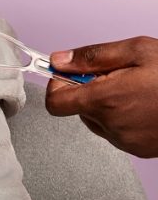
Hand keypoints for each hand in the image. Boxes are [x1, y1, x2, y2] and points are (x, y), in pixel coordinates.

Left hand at [45, 37, 157, 156]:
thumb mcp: (137, 50)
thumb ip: (92, 56)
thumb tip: (60, 60)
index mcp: (105, 100)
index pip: (55, 102)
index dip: (57, 85)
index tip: (68, 73)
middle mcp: (111, 125)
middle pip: (76, 109)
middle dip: (88, 89)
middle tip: (116, 75)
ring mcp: (126, 141)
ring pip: (96, 120)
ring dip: (106, 104)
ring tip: (136, 89)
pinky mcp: (140, 149)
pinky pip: (116, 132)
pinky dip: (122, 117)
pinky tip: (145, 104)